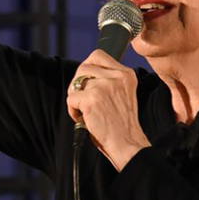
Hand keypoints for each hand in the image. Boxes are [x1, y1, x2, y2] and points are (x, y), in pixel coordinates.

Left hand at [67, 49, 150, 170]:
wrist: (128, 144)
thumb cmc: (122, 124)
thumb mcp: (122, 93)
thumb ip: (109, 80)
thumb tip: (84, 72)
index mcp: (126, 74)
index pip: (98, 55)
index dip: (87, 67)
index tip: (87, 83)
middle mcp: (117, 76)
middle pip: (83, 67)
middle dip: (78, 84)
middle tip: (83, 100)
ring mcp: (104, 86)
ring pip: (76, 82)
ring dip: (75, 97)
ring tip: (85, 111)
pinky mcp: (92, 99)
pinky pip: (70, 98)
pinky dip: (72, 110)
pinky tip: (84, 119)